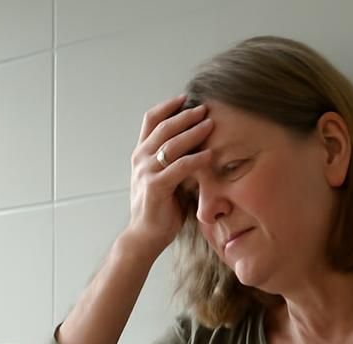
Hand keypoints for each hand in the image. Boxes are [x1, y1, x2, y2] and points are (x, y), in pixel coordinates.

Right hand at [122, 95, 213, 259]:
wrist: (144, 236)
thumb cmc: (159, 207)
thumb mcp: (164, 176)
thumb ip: (173, 158)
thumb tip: (197, 140)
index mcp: (141, 154)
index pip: (151, 120)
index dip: (168, 106)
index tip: (185, 98)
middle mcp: (141, 159)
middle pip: (163, 127)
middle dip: (186, 115)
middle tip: (205, 109)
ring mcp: (146, 172)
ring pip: (171, 144)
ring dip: (193, 132)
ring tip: (210, 124)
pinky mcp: (156, 187)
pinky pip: (179, 167)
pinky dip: (196, 159)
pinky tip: (210, 156)